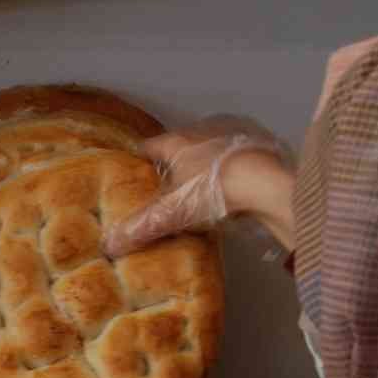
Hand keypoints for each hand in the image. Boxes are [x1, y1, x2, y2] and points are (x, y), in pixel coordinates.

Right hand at [103, 115, 294, 257]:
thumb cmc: (214, 190)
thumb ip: (142, 227)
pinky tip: (235, 188)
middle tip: (169, 189)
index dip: (141, 160)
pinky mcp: (259, 144)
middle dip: (175, 164)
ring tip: (202, 190)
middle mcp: (201, 131)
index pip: (150, 146)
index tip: (135, 173)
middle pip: (180, 147)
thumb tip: (109, 246)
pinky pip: (237, 156)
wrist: (268, 183)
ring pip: (209, 149)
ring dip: (205, 165)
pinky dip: (233, 169)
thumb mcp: (174, 213)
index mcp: (176, 142)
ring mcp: (232, 135)